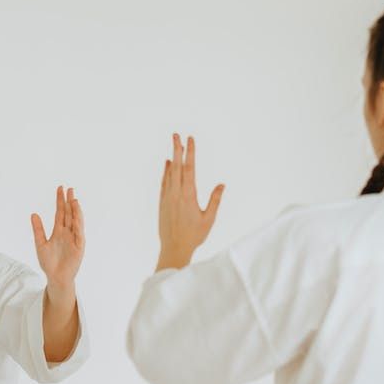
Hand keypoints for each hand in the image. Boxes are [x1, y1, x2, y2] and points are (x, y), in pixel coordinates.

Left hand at [32, 186, 85, 291]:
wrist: (56, 277)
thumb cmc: (48, 262)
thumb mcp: (40, 244)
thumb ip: (38, 229)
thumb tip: (33, 214)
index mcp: (58, 231)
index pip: (60, 212)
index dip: (60, 200)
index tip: (60, 188)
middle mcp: (67, 232)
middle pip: (69, 213)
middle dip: (69, 201)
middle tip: (69, 188)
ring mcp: (74, 238)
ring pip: (75, 221)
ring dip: (75, 211)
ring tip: (73, 200)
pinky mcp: (79, 246)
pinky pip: (79, 233)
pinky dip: (78, 225)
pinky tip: (77, 216)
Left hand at [157, 133, 223, 269]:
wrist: (173, 248)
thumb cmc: (194, 236)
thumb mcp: (209, 219)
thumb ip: (215, 200)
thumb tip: (221, 184)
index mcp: (189, 195)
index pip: (190, 168)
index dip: (190, 152)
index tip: (190, 139)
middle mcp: (176, 193)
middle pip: (176, 166)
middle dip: (177, 149)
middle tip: (176, 134)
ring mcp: (167, 197)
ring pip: (169, 172)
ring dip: (172, 157)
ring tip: (174, 144)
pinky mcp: (162, 202)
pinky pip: (164, 182)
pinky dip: (165, 171)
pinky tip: (167, 164)